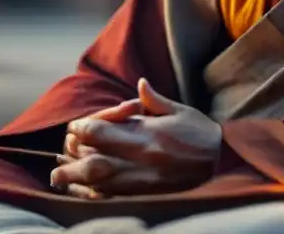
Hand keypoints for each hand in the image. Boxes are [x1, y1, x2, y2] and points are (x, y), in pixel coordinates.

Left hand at [50, 78, 221, 197]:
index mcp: (146, 133)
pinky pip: (114, 199)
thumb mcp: (180, 110)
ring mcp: (143, 181)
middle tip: (58, 158)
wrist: (225, 164)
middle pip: (94, 162)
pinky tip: (84, 192)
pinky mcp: (148, 197)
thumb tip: (139, 84)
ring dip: (76, 181)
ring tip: (60, 177)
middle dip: (71, 160)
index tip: (74, 128)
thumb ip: (154, 100)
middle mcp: (141, 159)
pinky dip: (94, 196)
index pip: (101, 131)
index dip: (82, 129)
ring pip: (100, 184)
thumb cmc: (203, 135)